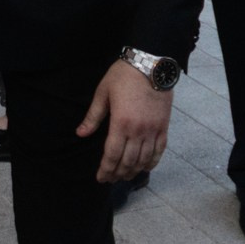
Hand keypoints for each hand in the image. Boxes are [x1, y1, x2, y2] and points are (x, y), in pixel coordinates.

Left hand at [77, 60, 171, 183]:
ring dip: (133, 171)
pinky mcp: (164, 127)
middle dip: (117, 174)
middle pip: (128, 162)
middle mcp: (138, 131)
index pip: (112, 155)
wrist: (151, 64)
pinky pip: (159, 151)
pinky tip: (144, 167)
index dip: (106, 170)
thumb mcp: (103, 93)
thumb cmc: (123, 76)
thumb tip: (80, 133)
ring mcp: (153, 130)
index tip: (100, 178)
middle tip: (110, 180)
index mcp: (121, 123)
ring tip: (124, 177)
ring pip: (143, 160)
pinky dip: (152, 162)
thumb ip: (93, 116)